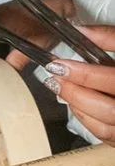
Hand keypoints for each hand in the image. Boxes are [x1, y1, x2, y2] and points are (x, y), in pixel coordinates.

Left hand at [45, 26, 114, 142]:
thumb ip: (110, 37)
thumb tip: (80, 31)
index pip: (114, 80)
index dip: (87, 75)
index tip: (61, 65)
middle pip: (109, 110)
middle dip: (77, 94)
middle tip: (56, 77)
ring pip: (106, 126)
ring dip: (79, 107)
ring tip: (61, 88)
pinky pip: (106, 134)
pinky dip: (87, 119)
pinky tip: (75, 103)